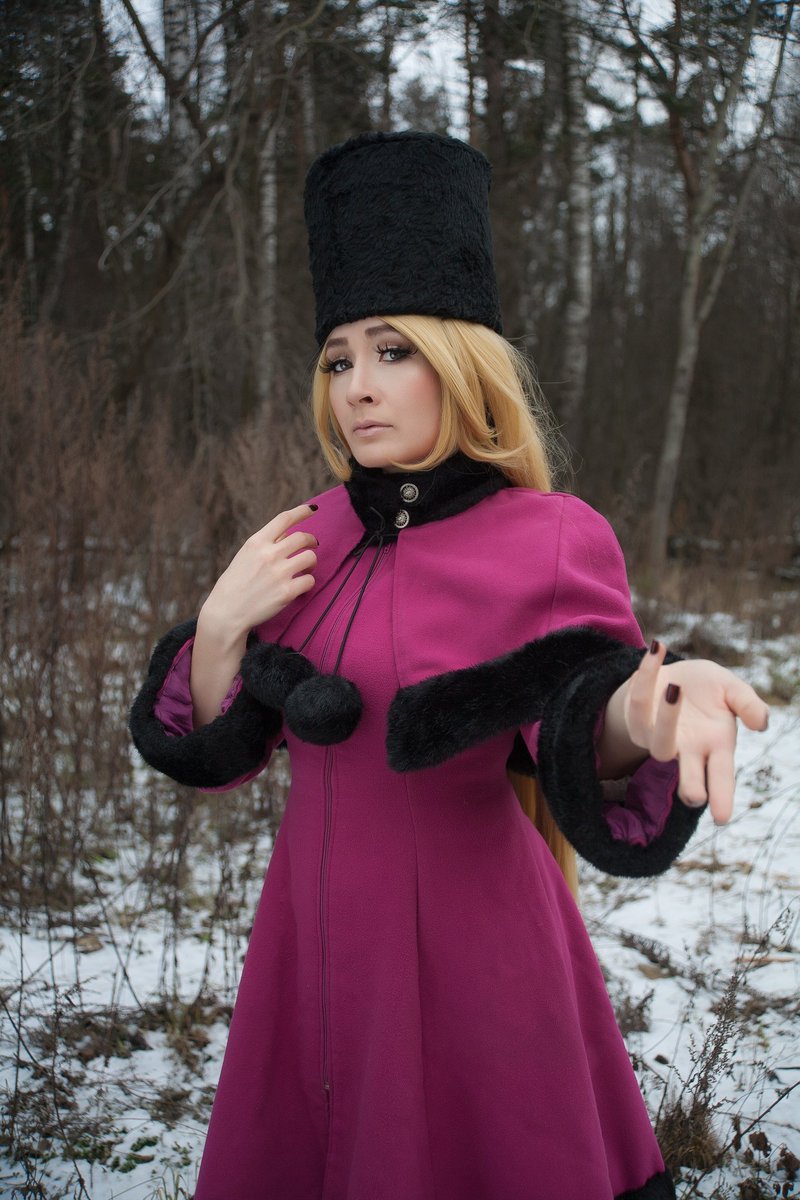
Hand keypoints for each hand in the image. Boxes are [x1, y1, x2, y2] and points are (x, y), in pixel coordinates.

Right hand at [199, 504, 317, 643]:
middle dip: (312, 540)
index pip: (284, 519)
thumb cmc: (235, 584)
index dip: (302, 512)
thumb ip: (265, 544)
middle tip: (313, 545)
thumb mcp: (245, 556)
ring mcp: (279, 573)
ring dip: (312, 562)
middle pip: (302, 537)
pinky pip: (309, 580)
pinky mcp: (287, 592)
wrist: (227, 612)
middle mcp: (268, 554)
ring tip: (306, 568)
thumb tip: (288, 533)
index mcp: (256, 542)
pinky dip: (308, 582)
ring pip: (310, 557)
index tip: (313, 509)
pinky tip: (301, 585)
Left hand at [621, 641, 768, 824]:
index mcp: (715, 746)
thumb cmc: (708, 690)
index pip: (721, 777)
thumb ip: (748, 703)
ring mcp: (659, 737)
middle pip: (687, 776)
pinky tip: (658, 649)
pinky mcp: (636, 719)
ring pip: (657, 742)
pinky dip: (646, 673)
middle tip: (695, 796)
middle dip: (690, 786)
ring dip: (667, 717)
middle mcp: (687, 748)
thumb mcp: (732, 690)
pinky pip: (637, 700)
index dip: (722, 797)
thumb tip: (761, 723)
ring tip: (677, 688)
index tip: (722, 818)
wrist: (672, 674)